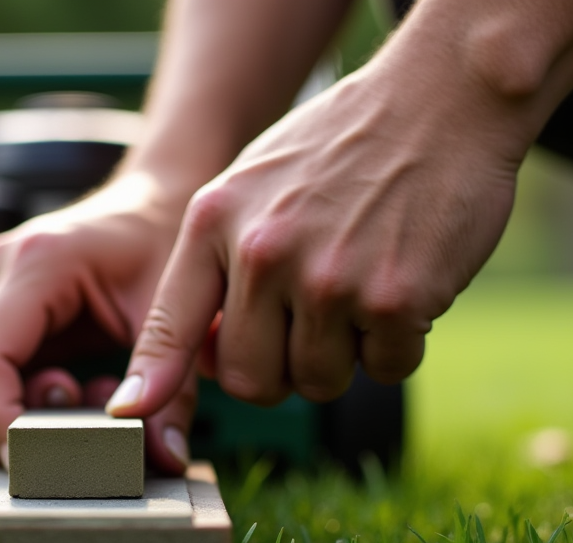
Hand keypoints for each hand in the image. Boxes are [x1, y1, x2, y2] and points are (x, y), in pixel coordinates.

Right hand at [0, 173, 197, 471]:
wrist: (156, 201)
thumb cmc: (166, 244)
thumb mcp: (180, 315)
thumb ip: (174, 390)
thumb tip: (164, 461)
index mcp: (38, 264)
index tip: (35, 462)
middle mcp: (0, 273)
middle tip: (63, 448)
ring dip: (6, 422)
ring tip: (80, 410)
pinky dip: (18, 405)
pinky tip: (76, 396)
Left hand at [106, 43, 527, 421]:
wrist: (440, 97)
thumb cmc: (342, 148)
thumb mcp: (250, 182)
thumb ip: (215, 259)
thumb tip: (185, 356)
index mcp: (215, 222)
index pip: (168, 326)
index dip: (151, 381)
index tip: (131, 415)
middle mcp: (263, 253)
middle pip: (249, 380)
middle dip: (280, 370)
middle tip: (310, 325)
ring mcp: (328, 279)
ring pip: (318, 383)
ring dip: (344, 357)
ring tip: (359, 288)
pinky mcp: (394, 299)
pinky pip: (385, 369)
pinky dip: (398, 345)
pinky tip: (403, 284)